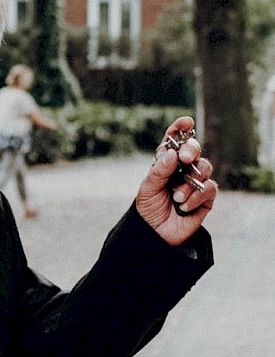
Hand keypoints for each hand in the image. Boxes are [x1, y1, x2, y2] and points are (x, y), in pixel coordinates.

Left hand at [136, 118, 216, 245]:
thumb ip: (159, 171)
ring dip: (191, 182)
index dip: (181, 129)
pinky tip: (184, 206)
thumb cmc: (148, 209)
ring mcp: (196, 182)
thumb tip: (173, 153)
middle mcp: (183, 169)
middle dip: (191, 149)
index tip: (186, 121)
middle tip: (184, 158)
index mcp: (167, 163)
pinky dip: (196, 196)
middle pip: (194, 150)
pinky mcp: (206, 198)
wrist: (155, 235)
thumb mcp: (148, 189)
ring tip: (176, 197)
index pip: (175, 141)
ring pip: (205, 167)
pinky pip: (209, 188)